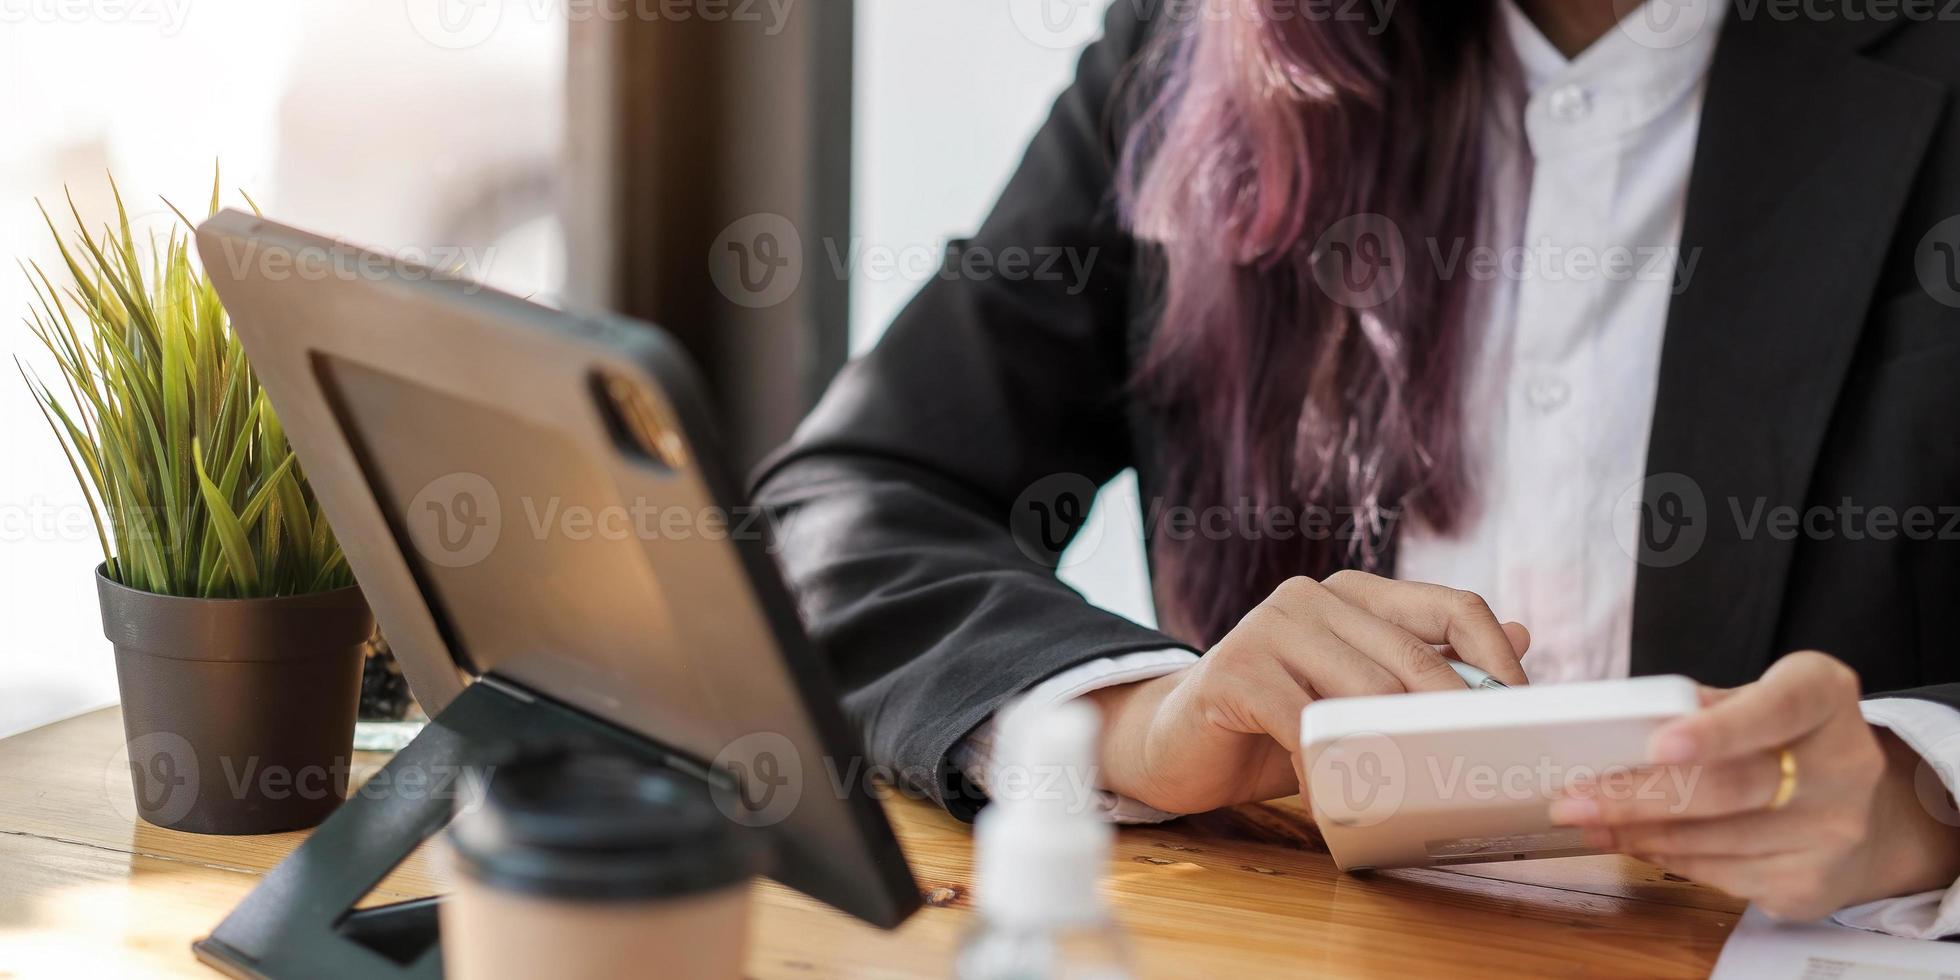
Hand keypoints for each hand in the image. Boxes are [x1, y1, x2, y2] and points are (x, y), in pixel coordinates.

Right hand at [1085, 571, 1529, 814]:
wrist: (1174, 744)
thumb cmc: (1273, 724)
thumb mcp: (1357, 696)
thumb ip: (1425, 665)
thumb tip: (1524, 635)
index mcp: (1354, 594)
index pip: (1454, 607)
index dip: (1498, 660)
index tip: (1523, 715)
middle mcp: (1313, 597)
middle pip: (1414, 658)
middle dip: (1454, 721)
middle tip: (1481, 772)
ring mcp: (1269, 627)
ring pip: (1363, 692)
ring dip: (1393, 753)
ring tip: (1414, 795)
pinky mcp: (1235, 671)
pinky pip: (1304, 725)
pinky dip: (1327, 771)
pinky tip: (1334, 802)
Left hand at [1549, 651, 1959, 920]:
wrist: (1858, 813)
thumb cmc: (1779, 741)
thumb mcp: (1751, 701)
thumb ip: (1696, 706)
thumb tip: (1613, 727)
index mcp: (1824, 695)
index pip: (1774, 708)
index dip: (1717, 729)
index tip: (1659, 743)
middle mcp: (1845, 763)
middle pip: (1730, 786)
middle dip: (1639, 796)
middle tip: (1574, 799)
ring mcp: (1835, 830)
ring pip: (1714, 839)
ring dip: (1637, 832)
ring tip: (1586, 821)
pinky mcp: (1812, 883)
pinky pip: (1719, 874)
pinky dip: (1666, 857)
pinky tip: (1634, 842)